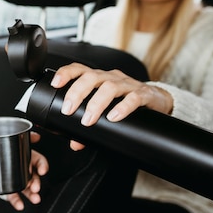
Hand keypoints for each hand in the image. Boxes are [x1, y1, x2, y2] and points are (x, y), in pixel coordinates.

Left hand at [5, 131, 48, 209]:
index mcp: (25, 157)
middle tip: (36, 187)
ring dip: (32, 194)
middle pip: (34, 177)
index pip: (38, 161)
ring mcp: (15, 180)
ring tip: (34, 198)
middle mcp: (22, 169)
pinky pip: (13, 196)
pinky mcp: (7, 189)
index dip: (42, 165)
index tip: (43, 170)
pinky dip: (17, 201)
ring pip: (27, 189)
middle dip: (37, 183)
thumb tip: (36, 136)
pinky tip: (20, 205)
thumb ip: (25, 136)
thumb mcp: (10, 138)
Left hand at [50, 62, 172, 150]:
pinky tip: (114, 117)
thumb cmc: (125, 101)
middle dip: (77, 92)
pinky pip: (133, 97)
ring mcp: (127, 84)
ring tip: (88, 119)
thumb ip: (89, 124)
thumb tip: (75, 142)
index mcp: (99, 78)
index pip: (80, 69)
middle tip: (68, 109)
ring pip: (110, 86)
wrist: (157, 100)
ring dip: (96, 103)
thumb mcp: (106, 110)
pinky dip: (122, 107)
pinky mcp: (144, 94)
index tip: (55, 84)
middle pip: (91, 77)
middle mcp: (111, 77)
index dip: (66, 73)